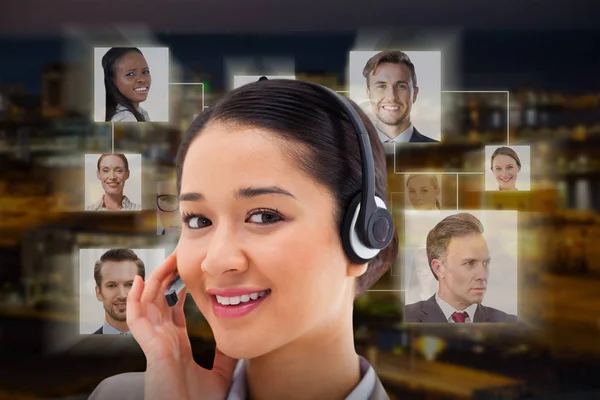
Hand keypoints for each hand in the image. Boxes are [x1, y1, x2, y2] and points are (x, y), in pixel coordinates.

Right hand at [127, 252, 237, 399]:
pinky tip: (138, 281)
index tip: (185, 273)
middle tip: (176, 258)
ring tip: (165, 261)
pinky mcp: (150, 346)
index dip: (176, 289)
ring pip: (147, 302)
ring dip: (154, 280)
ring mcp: (155, 341)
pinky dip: (133, 299)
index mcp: (176, 344)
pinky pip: (136, 318)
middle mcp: (163, 339)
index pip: (173, 309)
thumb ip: (225, 354)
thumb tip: (235, 336)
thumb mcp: (221, 373)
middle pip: (159, 300)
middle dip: (166, 277)